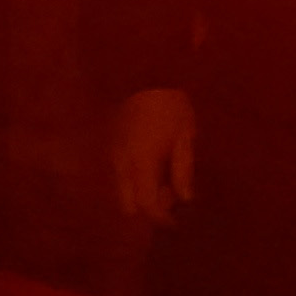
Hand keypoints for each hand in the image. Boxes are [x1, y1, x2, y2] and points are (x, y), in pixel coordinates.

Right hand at [111, 86, 200, 226]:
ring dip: (140, 193)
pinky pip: (120, 174)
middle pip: (128, 205)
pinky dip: (134, 179)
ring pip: (122, 190)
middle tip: (170, 195)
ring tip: (164, 176)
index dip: (161, 219)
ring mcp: (112, 155)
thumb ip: (183, 170)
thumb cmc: (170, 105)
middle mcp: (121, 165)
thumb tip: (185, 200)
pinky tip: (152, 163)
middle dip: (147, 208)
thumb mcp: (184, 137)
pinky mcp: (110, 145)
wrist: (143, 73)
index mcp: (141, 164)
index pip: (146, 206)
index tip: (176, 222)